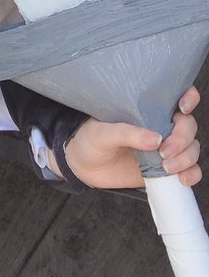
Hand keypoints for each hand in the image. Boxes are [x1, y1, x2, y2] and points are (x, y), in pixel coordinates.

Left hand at [57, 87, 200, 189]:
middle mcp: (160, 126)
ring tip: (166, 167)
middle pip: (188, 126)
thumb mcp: (102, 132)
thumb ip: (127, 133)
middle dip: (183, 139)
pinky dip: (192, 174)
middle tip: (164, 152)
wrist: (83, 167)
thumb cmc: (90, 140)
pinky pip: (189, 170)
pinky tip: (183, 180)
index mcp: (146, 108)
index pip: (176, 95)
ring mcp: (164, 148)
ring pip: (192, 148)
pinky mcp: (164, 169)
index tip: (182, 108)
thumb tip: (156, 139)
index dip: (188, 97)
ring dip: (187, 158)